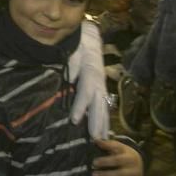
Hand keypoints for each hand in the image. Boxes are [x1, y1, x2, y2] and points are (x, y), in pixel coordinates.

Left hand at [68, 21, 109, 138]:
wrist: (89, 36)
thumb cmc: (78, 43)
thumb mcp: (73, 48)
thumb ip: (71, 62)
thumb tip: (70, 76)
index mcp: (91, 70)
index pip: (86, 90)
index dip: (81, 105)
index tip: (74, 120)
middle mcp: (98, 79)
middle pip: (98, 102)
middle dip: (96, 120)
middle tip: (94, 138)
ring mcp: (101, 84)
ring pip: (103, 105)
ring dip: (103, 122)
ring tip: (103, 139)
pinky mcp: (100, 87)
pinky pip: (104, 104)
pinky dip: (105, 118)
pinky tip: (105, 130)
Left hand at [92, 139, 142, 175]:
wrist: (138, 162)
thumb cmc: (124, 154)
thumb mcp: (118, 147)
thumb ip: (108, 144)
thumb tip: (96, 140)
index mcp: (130, 158)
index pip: (117, 159)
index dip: (105, 161)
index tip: (94, 162)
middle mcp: (135, 170)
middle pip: (120, 174)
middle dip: (106, 175)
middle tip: (93, 175)